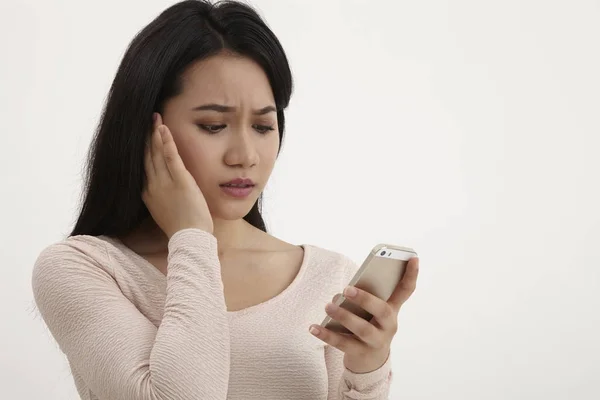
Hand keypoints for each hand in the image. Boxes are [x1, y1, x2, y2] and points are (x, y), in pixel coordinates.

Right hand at [142, 113, 213, 237]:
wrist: (190, 238)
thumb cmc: (183, 229)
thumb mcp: (167, 211)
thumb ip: (163, 198)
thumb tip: (166, 192)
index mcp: (148, 194)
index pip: (143, 166)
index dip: (142, 149)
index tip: (142, 136)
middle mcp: (152, 186)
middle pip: (147, 156)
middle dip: (146, 137)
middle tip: (146, 119)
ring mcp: (164, 183)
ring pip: (156, 153)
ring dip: (155, 134)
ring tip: (154, 117)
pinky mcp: (180, 181)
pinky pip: (171, 157)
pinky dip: (166, 141)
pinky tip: (163, 128)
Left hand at [309, 257, 418, 372]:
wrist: (370, 362)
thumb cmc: (369, 327)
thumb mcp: (371, 313)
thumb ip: (362, 300)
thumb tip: (340, 295)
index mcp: (392, 310)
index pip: (406, 290)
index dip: (412, 274)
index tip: (414, 257)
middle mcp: (389, 325)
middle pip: (383, 311)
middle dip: (365, 299)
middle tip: (346, 289)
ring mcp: (377, 341)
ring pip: (362, 329)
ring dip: (344, 316)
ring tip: (327, 306)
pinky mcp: (361, 354)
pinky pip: (343, 344)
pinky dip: (327, 335)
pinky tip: (313, 327)